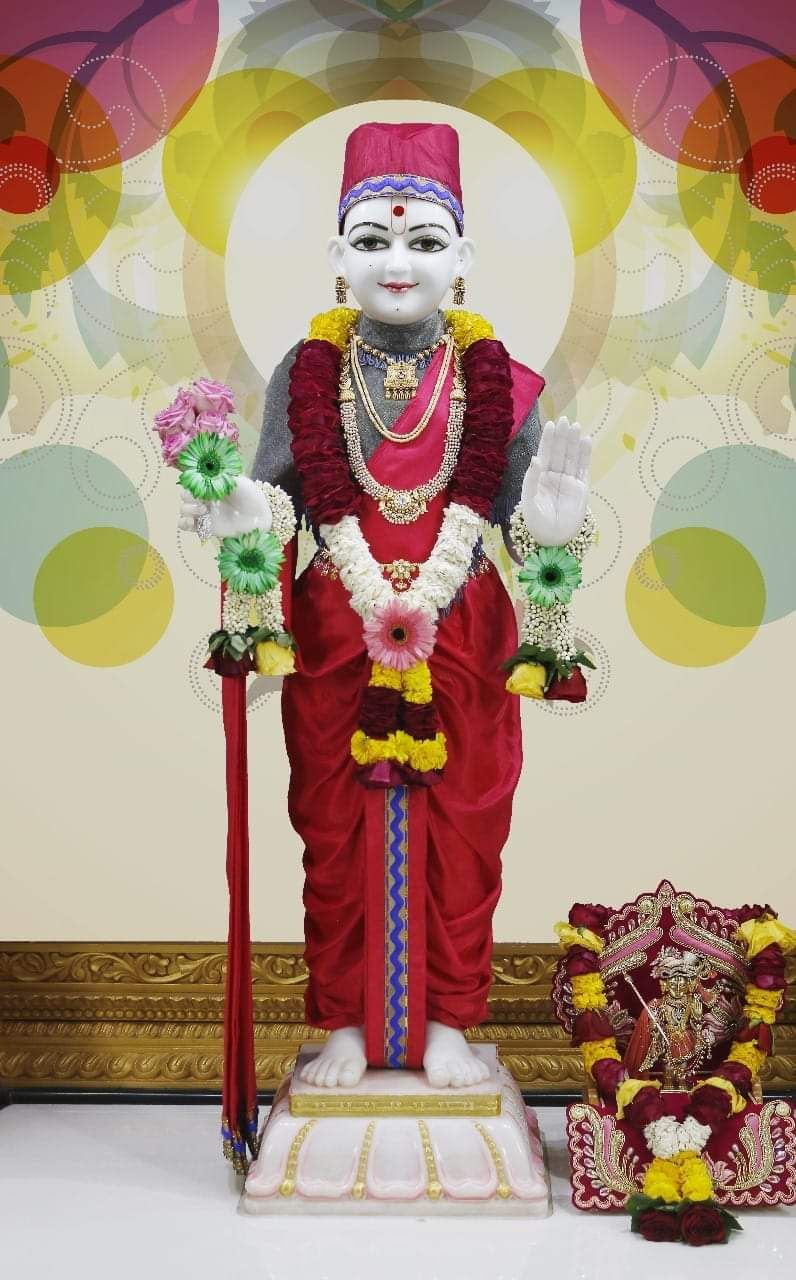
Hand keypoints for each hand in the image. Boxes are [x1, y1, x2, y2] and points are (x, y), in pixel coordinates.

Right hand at [178, 475, 272, 538]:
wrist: (259, 518)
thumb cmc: (251, 497)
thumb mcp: (239, 482)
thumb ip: (223, 476)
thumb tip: (207, 469)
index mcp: (210, 484)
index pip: (191, 480)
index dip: (191, 482)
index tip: (200, 485)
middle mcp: (205, 498)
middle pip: (184, 495)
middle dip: (189, 496)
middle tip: (203, 500)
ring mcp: (203, 513)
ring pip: (183, 509)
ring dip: (188, 509)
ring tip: (203, 511)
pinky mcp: (204, 527)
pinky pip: (184, 525)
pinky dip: (184, 523)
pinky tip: (192, 522)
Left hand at [520, 416, 591, 546]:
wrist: (552, 539)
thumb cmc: (536, 521)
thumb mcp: (529, 501)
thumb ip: (531, 480)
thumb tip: (536, 459)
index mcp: (539, 477)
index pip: (544, 454)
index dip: (548, 440)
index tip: (551, 424)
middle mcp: (554, 476)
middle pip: (559, 452)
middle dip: (562, 436)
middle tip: (565, 420)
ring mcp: (568, 480)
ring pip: (571, 457)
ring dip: (574, 442)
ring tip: (576, 426)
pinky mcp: (581, 487)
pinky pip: (583, 468)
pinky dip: (585, 454)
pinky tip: (586, 440)